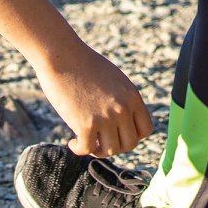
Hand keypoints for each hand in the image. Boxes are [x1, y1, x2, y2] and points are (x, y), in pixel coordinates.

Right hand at [34, 45, 153, 157]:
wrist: (62, 56)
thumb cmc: (84, 65)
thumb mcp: (114, 80)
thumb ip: (123, 100)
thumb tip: (122, 124)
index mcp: (132, 96)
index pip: (145, 130)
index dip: (132, 136)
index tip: (117, 133)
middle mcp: (122, 108)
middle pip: (130, 144)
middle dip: (115, 146)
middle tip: (100, 140)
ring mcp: (105, 117)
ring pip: (111, 151)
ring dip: (97, 150)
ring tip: (87, 141)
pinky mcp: (85, 124)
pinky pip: (87, 149)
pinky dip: (79, 150)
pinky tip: (72, 142)